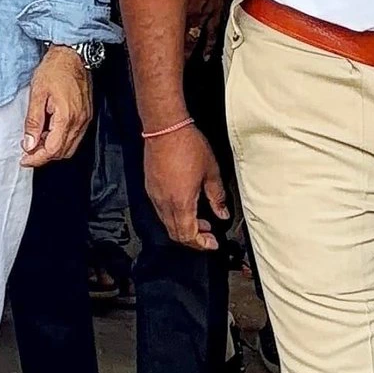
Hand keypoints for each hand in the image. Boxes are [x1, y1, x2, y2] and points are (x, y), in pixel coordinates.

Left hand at [21, 46, 92, 167]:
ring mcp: (85, 119)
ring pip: (70, 147)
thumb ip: (33, 122)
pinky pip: (75, 137)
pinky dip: (61, 140)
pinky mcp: (86, 115)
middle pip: (62, 152)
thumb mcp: (37, 94)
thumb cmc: (55, 69)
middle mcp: (79, 121)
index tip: (25, 160)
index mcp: (67, 117)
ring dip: (52, 149)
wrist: (72, 55)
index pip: (52, 150)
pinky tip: (49, 133)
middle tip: (27, 151)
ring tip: (36, 141)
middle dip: (43, 156)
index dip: (37, 158)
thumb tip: (29, 143)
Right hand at [142, 123, 228, 251]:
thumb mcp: (211, 172)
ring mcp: (155, 195)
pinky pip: (161, 210)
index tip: (212, 243)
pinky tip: (186, 205)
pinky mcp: (151, 187)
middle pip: (175, 234)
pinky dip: (174, 215)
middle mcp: (164, 203)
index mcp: (181, 202)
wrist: (165, 128)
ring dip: (183, 227)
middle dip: (193, 239)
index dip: (201, 244)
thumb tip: (222, 213)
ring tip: (200, 220)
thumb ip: (217, 197)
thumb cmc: (187, 145)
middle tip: (208, 235)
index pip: (188, 235)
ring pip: (167, 223)